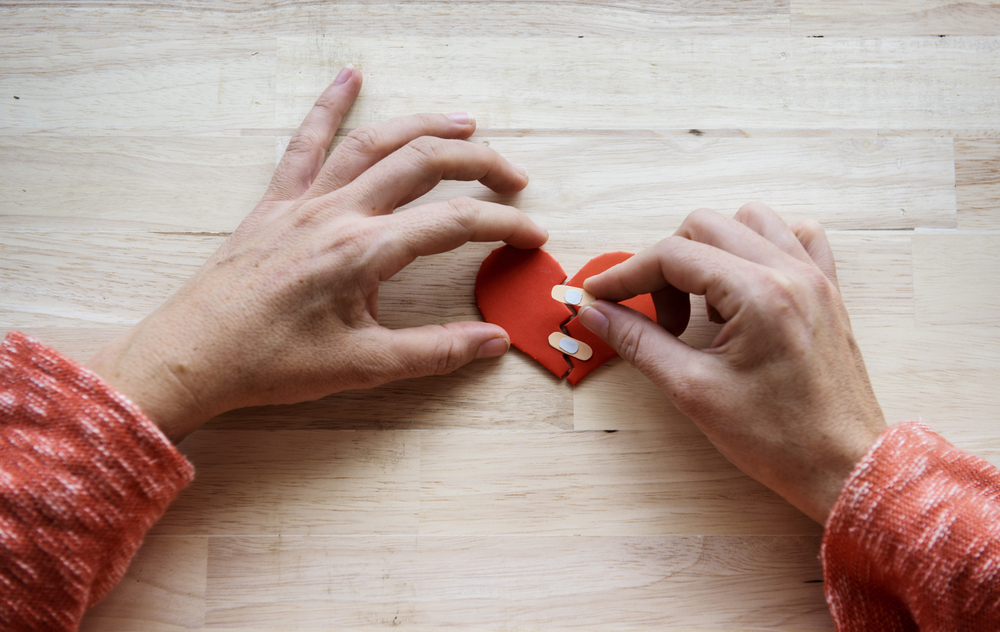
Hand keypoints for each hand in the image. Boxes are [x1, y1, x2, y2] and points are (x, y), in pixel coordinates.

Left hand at [87, 66, 545, 442]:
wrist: (193, 356)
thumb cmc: (270, 363)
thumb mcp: (361, 367)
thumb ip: (434, 351)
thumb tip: (494, 341)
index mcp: (361, 253)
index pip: (452, 223)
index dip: (503, 225)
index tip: (532, 236)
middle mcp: (336, 214)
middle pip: (422, 163)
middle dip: (479, 163)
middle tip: (515, 177)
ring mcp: (304, 201)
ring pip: (374, 142)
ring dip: (425, 126)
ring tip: (466, 123)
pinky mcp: (276, 201)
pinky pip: (306, 141)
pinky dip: (330, 104)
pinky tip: (350, 76)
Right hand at [578, 203, 885, 523]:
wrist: (845, 466)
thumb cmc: (777, 440)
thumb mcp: (693, 391)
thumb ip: (639, 342)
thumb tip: (594, 312)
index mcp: (758, 294)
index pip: (672, 255)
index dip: (624, 274)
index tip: (598, 296)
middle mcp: (790, 272)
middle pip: (704, 228)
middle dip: (665, 267)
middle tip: (657, 320)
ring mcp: (814, 277)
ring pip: (747, 221)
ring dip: (710, 252)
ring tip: (703, 306)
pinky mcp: (827, 291)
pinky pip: (795, 237)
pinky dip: (759, 248)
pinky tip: (744, 289)